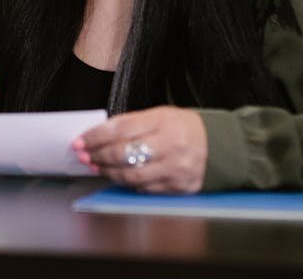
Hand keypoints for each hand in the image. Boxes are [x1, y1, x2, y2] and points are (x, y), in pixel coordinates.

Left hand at [72, 105, 207, 192]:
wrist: (221, 145)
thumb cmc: (186, 127)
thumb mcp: (162, 114)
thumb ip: (133, 123)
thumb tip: (101, 134)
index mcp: (164, 121)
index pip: (120, 128)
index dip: (95, 136)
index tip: (81, 140)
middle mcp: (170, 145)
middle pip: (123, 154)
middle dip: (98, 155)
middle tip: (84, 155)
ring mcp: (175, 169)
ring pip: (131, 176)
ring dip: (108, 172)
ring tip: (96, 167)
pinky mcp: (178, 187)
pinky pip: (145, 189)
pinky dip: (127, 183)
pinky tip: (117, 177)